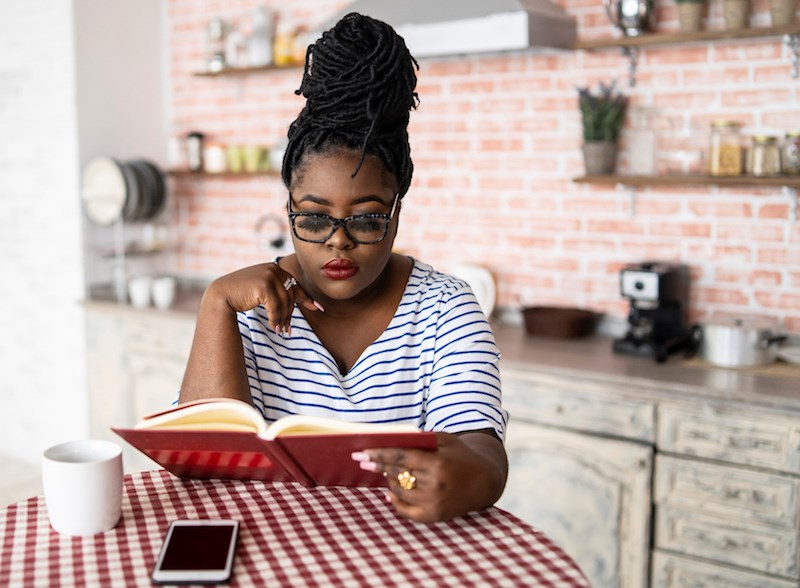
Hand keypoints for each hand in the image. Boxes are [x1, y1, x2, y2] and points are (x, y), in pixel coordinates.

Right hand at [206, 262, 321, 333]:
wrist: (221, 294)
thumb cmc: (241, 294)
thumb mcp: (262, 290)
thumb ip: (276, 291)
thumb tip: (293, 304)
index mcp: (275, 269)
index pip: (294, 285)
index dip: (306, 298)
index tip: (318, 308)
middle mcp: (274, 269)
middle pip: (290, 296)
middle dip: (290, 315)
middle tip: (288, 330)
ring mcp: (269, 275)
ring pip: (284, 303)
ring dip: (282, 319)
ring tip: (280, 331)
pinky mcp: (263, 285)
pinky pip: (275, 306)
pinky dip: (275, 318)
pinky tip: (272, 327)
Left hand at [352, 432, 505, 522]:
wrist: (484, 481)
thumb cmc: (461, 455)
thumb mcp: (444, 440)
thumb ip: (420, 440)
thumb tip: (390, 441)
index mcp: (437, 464)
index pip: (400, 458)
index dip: (379, 455)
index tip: (362, 453)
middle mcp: (435, 485)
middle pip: (397, 474)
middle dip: (378, 467)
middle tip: (363, 461)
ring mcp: (434, 503)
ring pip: (399, 491)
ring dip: (388, 480)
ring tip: (382, 471)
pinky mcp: (434, 516)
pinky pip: (406, 510)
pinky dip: (395, 501)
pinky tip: (389, 492)